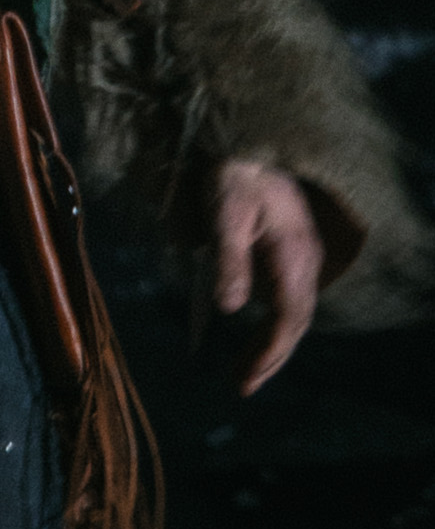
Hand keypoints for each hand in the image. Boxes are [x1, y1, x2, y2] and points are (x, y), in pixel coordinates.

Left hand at [201, 159, 327, 393]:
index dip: (270, 353)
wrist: (248, 141)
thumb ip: (229, 261)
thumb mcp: (224, 215)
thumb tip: (230, 309)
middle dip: (270, 358)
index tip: (248, 380)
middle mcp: (304, 261)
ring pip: (292, 313)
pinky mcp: (289, 253)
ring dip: (270, 344)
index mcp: (293, 255)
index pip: (288, 318)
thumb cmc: (234, 174)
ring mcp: (300, 257)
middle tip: (241, 386)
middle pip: (295, 322)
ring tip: (243, 372)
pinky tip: (253, 337)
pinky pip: (286, 299)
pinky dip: (271, 324)